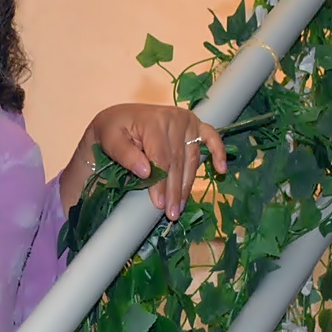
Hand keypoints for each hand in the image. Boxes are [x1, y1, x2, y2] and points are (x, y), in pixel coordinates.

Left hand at [86, 103, 226, 219]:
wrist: (119, 117)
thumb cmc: (113, 130)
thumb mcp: (110, 140)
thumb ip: (126, 155)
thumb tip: (147, 173)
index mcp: (154, 121)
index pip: (161, 159)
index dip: (161, 184)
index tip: (159, 204)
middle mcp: (174, 118)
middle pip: (178, 162)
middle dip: (175, 190)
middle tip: (172, 213)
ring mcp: (188, 121)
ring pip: (192, 158)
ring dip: (188, 184)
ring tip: (182, 205)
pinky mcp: (196, 124)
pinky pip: (211, 137)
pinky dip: (218, 152)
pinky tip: (221, 170)